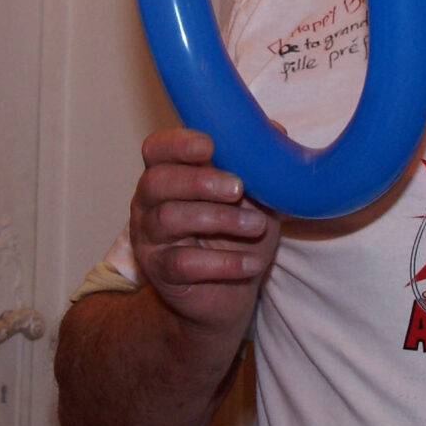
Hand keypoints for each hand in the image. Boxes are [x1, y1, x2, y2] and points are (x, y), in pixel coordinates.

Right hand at [128, 128, 281, 336]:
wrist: (231, 295)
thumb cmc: (239, 236)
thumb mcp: (256, 197)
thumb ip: (258, 167)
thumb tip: (276, 131)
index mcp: (169, 174)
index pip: (156, 148)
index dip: (178, 143)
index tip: (210, 146)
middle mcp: (149, 203)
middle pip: (157, 181)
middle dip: (200, 181)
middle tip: (238, 188)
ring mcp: (150, 239)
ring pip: (169, 219)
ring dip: (218, 219)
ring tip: (256, 226)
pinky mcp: (160, 274)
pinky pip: (183, 264)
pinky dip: (222, 263)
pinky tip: (251, 264)